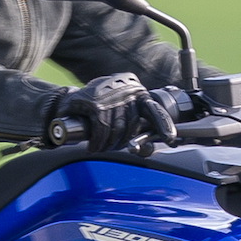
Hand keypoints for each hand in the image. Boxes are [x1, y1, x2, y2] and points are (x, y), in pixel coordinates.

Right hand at [47, 74, 183, 152]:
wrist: (71, 100)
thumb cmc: (99, 109)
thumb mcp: (121, 111)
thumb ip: (136, 126)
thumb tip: (147, 150)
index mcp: (137, 92)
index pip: (154, 109)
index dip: (163, 125)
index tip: (170, 139)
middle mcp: (126, 90)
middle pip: (132, 125)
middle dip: (122, 142)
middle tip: (111, 147)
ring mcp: (110, 95)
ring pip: (117, 129)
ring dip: (108, 144)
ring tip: (100, 147)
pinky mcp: (93, 102)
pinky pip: (101, 128)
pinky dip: (98, 142)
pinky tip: (93, 146)